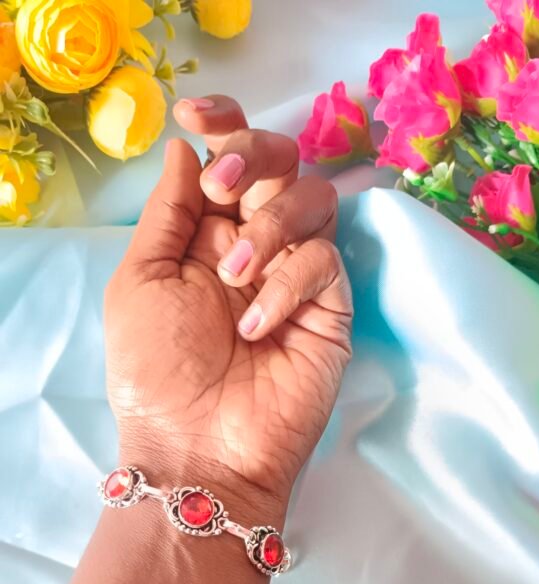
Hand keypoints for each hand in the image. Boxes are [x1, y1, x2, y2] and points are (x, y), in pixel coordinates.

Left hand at [104, 96, 352, 522]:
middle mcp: (255, 245)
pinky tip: (258, 327)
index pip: (228, 160)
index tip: (199, 113)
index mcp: (206, 236)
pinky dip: (288, 285)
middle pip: (280, 162)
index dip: (223, 124)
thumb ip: (169, 213)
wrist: (199, 450)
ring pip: (313, 200)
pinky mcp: (330, 308)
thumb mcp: (142, 282)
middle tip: (226, 189)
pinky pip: (324, 263)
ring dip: (271, 225)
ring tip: (235, 278)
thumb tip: (188, 148)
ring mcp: (297, 275)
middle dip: (254, 157)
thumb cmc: (158, 372)